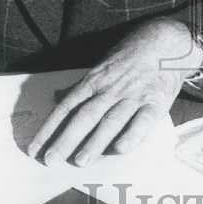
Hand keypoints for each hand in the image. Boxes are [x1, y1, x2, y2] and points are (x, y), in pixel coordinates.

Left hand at [27, 19, 202, 166]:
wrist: (166, 42)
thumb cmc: (130, 56)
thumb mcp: (102, 66)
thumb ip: (81, 85)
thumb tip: (57, 97)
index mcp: (95, 79)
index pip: (67, 107)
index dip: (50, 128)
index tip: (36, 148)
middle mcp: (112, 89)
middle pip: (85, 116)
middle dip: (66, 139)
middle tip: (51, 160)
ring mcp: (134, 96)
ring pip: (111, 121)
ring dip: (95, 142)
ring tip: (80, 161)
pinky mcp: (155, 102)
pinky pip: (141, 122)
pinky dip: (130, 136)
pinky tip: (119, 150)